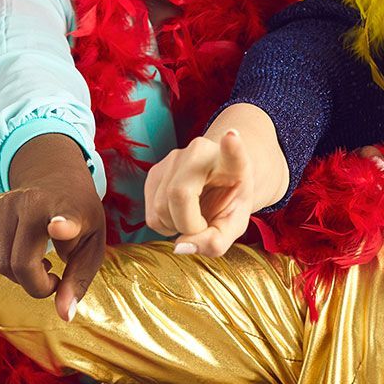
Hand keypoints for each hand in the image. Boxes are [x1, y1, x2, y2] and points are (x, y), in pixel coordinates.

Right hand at [0, 135, 105, 320]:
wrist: (58, 178)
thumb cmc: (80, 218)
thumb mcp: (92, 247)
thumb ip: (78, 281)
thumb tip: (63, 316)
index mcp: (69, 210)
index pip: (64, 220)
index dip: (62, 226)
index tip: (58, 226)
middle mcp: (34, 203)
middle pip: (20, 265)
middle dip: (36, 286)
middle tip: (54, 279)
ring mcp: (7, 202)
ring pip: (1, 264)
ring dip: (20, 276)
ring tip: (41, 262)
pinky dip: (5, 266)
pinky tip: (23, 252)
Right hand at [145, 130, 274, 255]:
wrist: (218, 185)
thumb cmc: (229, 202)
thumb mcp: (233, 226)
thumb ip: (216, 241)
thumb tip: (180, 247)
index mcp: (231, 163)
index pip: (232, 153)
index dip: (232, 147)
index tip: (232, 136)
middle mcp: (200, 152)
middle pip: (179, 194)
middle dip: (188, 224)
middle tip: (204, 225)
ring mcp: (173, 158)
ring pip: (159, 207)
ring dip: (175, 226)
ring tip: (194, 217)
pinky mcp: (154, 172)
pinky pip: (150, 214)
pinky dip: (164, 224)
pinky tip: (180, 214)